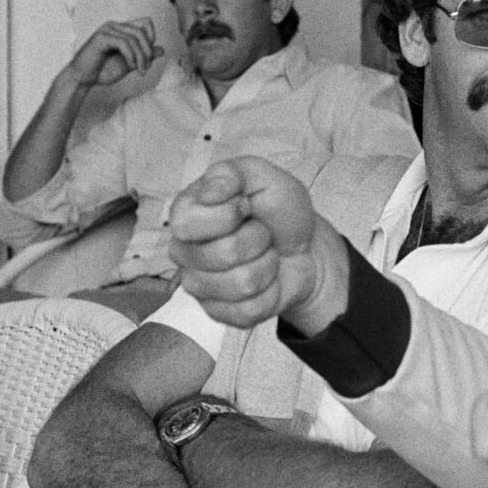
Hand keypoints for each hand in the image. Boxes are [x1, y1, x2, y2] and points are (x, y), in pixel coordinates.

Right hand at [65, 18, 162, 89]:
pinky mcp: (101, 37)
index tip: (148, 57)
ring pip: (134, 38)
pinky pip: (123, 43)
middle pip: (142, 31)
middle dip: (147, 52)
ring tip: (139, 71)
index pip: (146, 23)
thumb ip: (144, 57)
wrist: (83, 79)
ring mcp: (107, 29)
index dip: (151, 38)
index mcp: (121, 29)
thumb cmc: (103, 71)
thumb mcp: (130, 64)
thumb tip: (162, 49)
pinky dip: (131, 56)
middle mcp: (115, 26)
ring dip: (140, 57)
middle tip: (144, 68)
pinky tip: (130, 66)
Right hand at [168, 158, 347, 332]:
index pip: (190, 223)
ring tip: (265, 254)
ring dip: (267, 266)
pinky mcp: (219, 313)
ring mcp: (199, 286)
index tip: (247, 205)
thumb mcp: (263, 178)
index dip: (230, 214)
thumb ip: (232, 174)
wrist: (304, 247)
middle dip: (258, 240)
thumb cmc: (277, 211)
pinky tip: (266, 279)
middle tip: (262, 233)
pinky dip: (271, 292)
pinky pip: (249, 310)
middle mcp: (184, 252)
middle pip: (223, 254)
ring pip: (241, 284)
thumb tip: (207, 191)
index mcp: (185, 213)